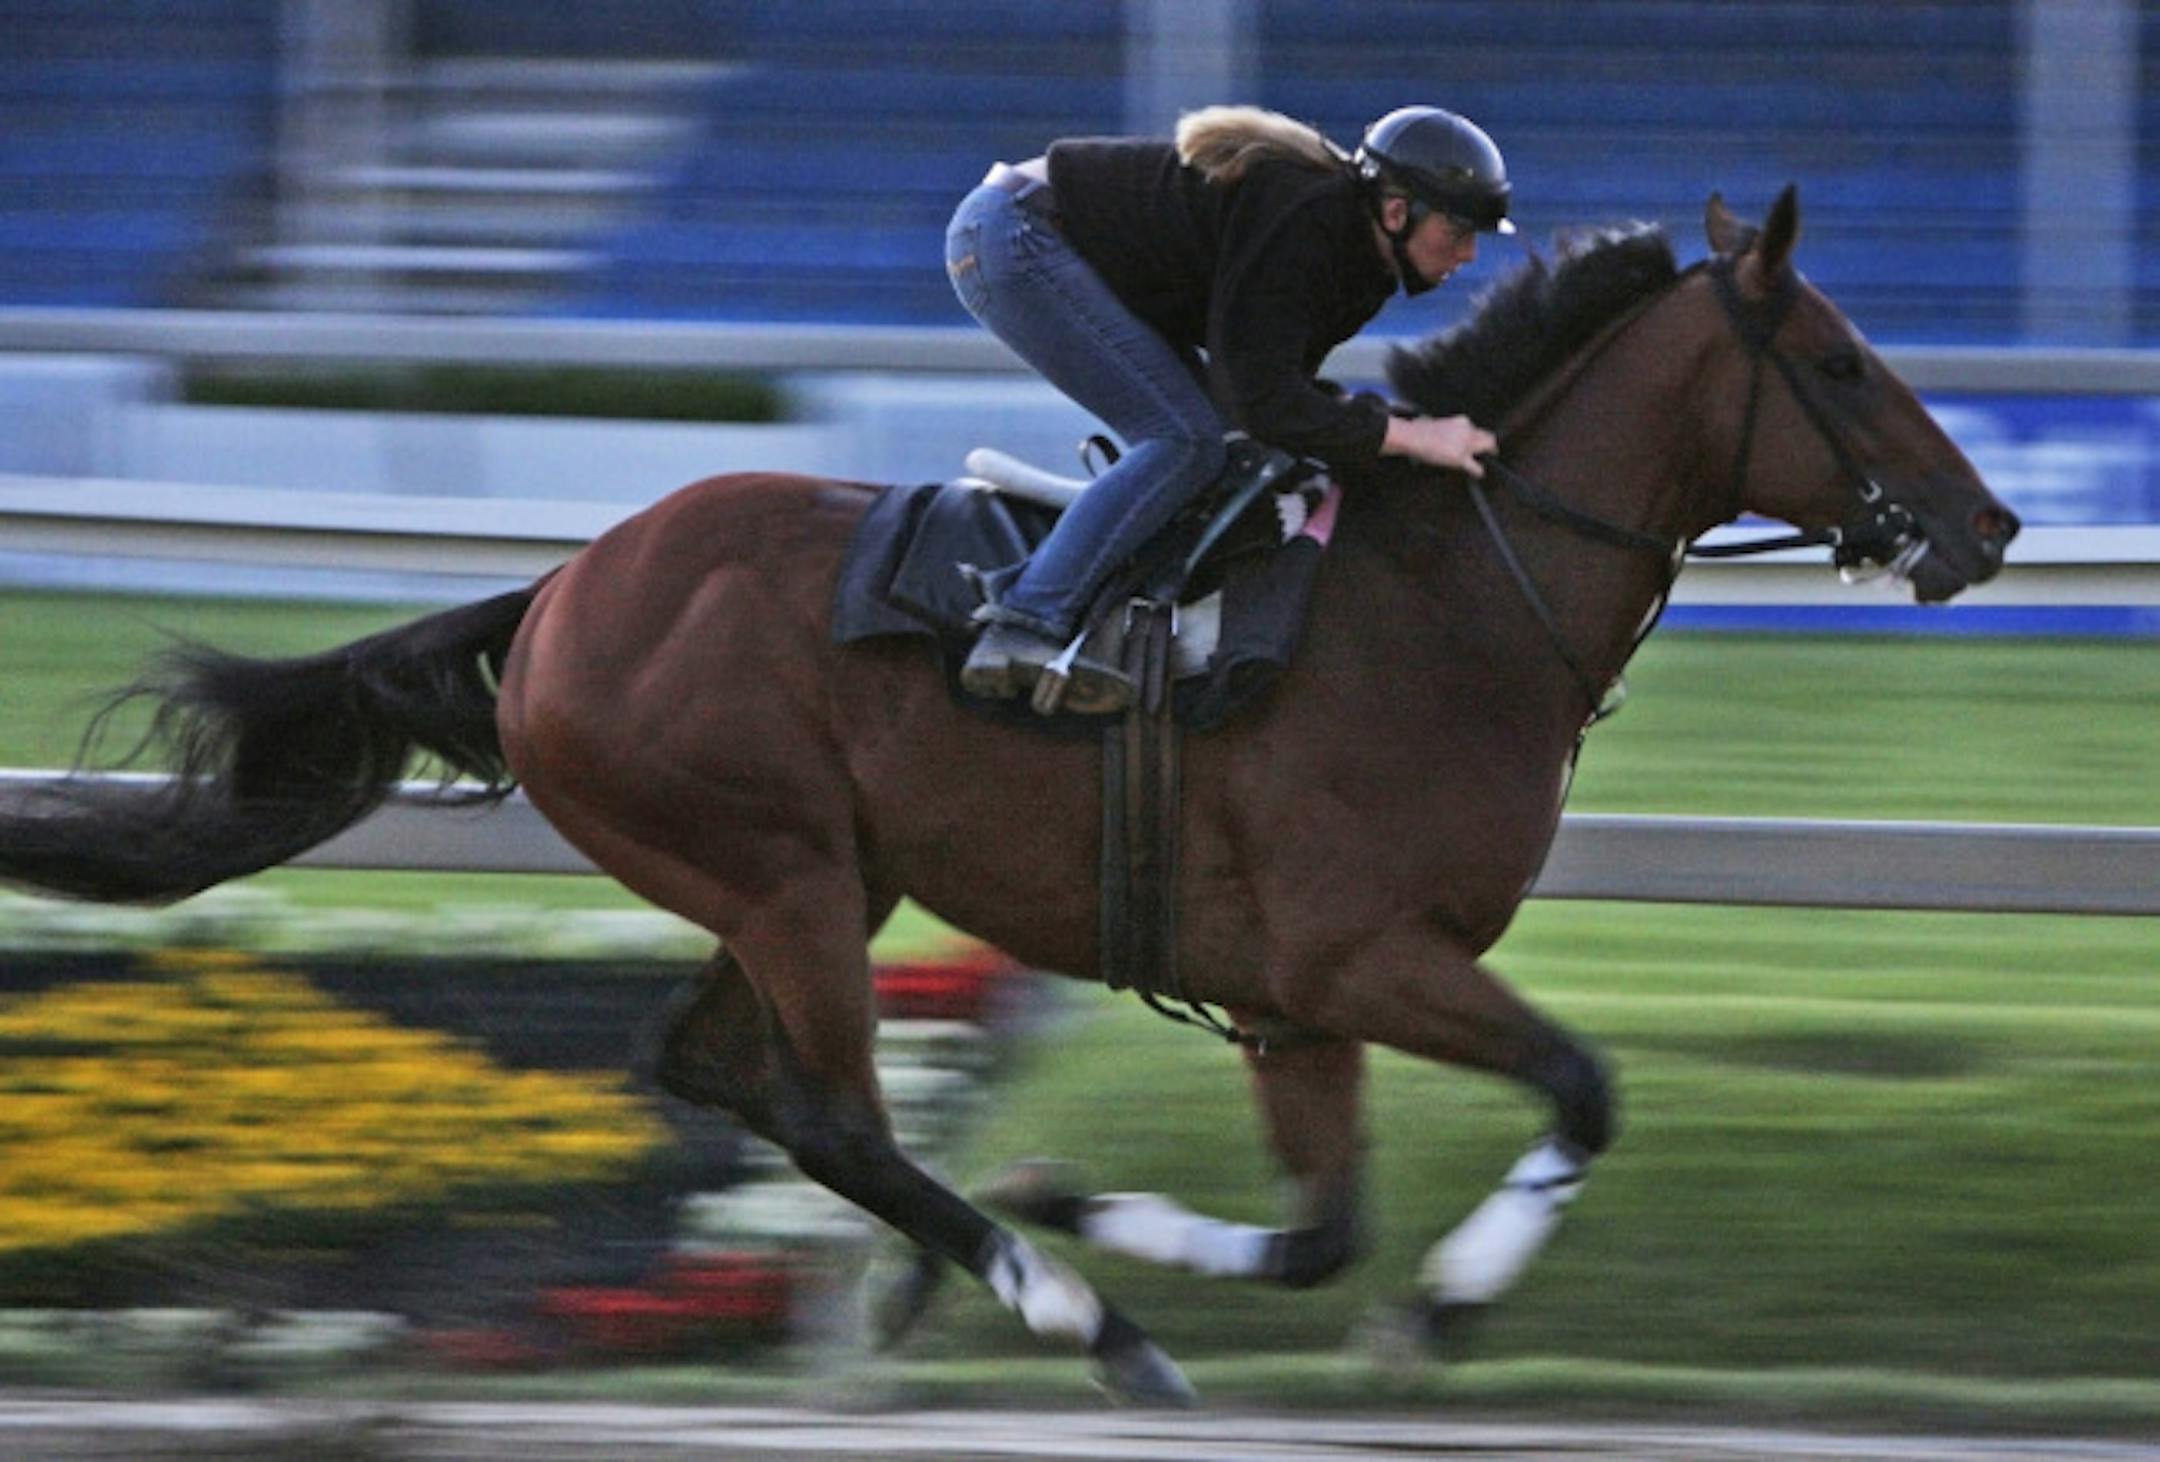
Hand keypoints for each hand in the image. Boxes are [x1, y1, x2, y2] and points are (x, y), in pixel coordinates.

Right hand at [1382, 413, 1497, 477]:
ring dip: (1489, 453)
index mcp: (1461, 421)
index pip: (1475, 428)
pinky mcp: (1460, 458)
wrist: (1413, 436)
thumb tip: (1434, 429)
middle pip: (1487, 436)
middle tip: (1492, 450)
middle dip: (1490, 443)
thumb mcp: (1433, 423)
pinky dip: (1478, 471)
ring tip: (1490, 459)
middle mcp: (1467, 431)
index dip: (1476, 436)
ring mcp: (1465, 445)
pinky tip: (1479, 474)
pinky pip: (1476, 466)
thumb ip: (1441, 427)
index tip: (1476, 440)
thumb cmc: (1417, 430)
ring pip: (1487, 447)